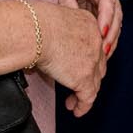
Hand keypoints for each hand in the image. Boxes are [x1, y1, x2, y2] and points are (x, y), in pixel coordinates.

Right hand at [31, 2, 105, 117]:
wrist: (34, 30)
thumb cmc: (34, 22)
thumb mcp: (52, 22)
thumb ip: (56, 35)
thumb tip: (46, 48)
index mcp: (88, 23)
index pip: (94, 45)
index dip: (88, 59)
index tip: (79, 66)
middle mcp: (95, 40)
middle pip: (98, 64)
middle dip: (89, 77)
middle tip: (78, 86)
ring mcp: (92, 59)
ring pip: (94, 82)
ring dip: (84, 93)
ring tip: (72, 102)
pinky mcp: (84, 77)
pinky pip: (87, 97)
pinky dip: (83, 106)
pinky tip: (76, 110)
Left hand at [57, 0, 122, 57]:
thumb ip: (67, 2)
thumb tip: (77, 24)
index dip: (107, 17)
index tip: (101, 33)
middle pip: (115, 12)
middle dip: (111, 33)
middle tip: (103, 50)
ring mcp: (104, 1)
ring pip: (114, 22)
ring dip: (111, 39)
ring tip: (103, 56)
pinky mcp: (100, 12)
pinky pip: (107, 27)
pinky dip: (105, 40)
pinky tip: (101, 54)